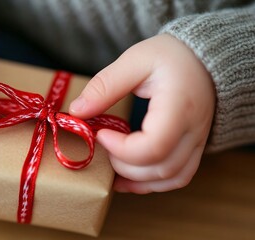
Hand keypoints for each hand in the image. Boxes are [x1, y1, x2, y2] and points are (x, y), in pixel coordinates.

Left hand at [70, 34, 215, 192]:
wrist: (202, 60)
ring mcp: (198, 142)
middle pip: (160, 167)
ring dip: (136, 179)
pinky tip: (128, 177)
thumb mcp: (135, 60)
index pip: (154, 145)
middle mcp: (194, 130)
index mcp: (180, 106)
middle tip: (102, 146)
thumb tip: (76, 111)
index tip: (100, 134)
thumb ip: (105, 86)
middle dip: (123, 165)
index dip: (121, 148)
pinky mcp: (194, 148)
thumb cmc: (169, 56)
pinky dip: (152, 183)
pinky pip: (178, 177)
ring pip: (170, 177)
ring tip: (110, 166)